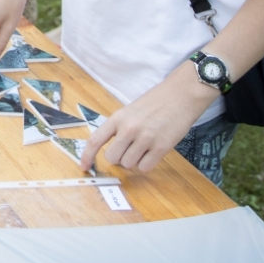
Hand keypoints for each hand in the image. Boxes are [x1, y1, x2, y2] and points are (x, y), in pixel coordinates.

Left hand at [80, 65, 217, 173]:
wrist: (181, 95)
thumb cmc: (155, 102)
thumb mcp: (130, 111)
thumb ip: (119, 128)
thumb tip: (112, 152)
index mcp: (118, 118)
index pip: (95, 140)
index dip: (87, 156)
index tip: (83, 166)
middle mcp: (129, 128)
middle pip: (112, 158)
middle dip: (118, 158)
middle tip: (128, 150)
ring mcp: (145, 139)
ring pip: (128, 164)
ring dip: (134, 161)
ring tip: (143, 147)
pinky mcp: (161, 147)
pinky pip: (145, 167)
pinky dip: (146, 164)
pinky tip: (152, 152)